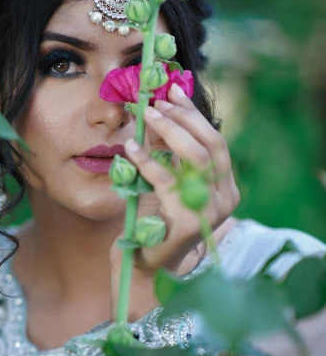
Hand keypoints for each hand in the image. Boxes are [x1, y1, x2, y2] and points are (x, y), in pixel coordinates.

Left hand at [109, 82, 239, 288]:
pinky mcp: (189, 222)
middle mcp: (226, 199)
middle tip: (155, 103)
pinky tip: (130, 147)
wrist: (147, 265)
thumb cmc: (156, 221)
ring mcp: (211, 211)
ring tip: (144, 116)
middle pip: (212, 144)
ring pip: (196, 157)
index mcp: (226, 187)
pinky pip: (168, 180)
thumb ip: (171, 153)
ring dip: (168, 131)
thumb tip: (160, 107)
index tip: (173, 90)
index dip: (194, 114)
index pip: (216, 140)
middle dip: (182, 118)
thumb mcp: (169, 182)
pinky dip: (147, 159)